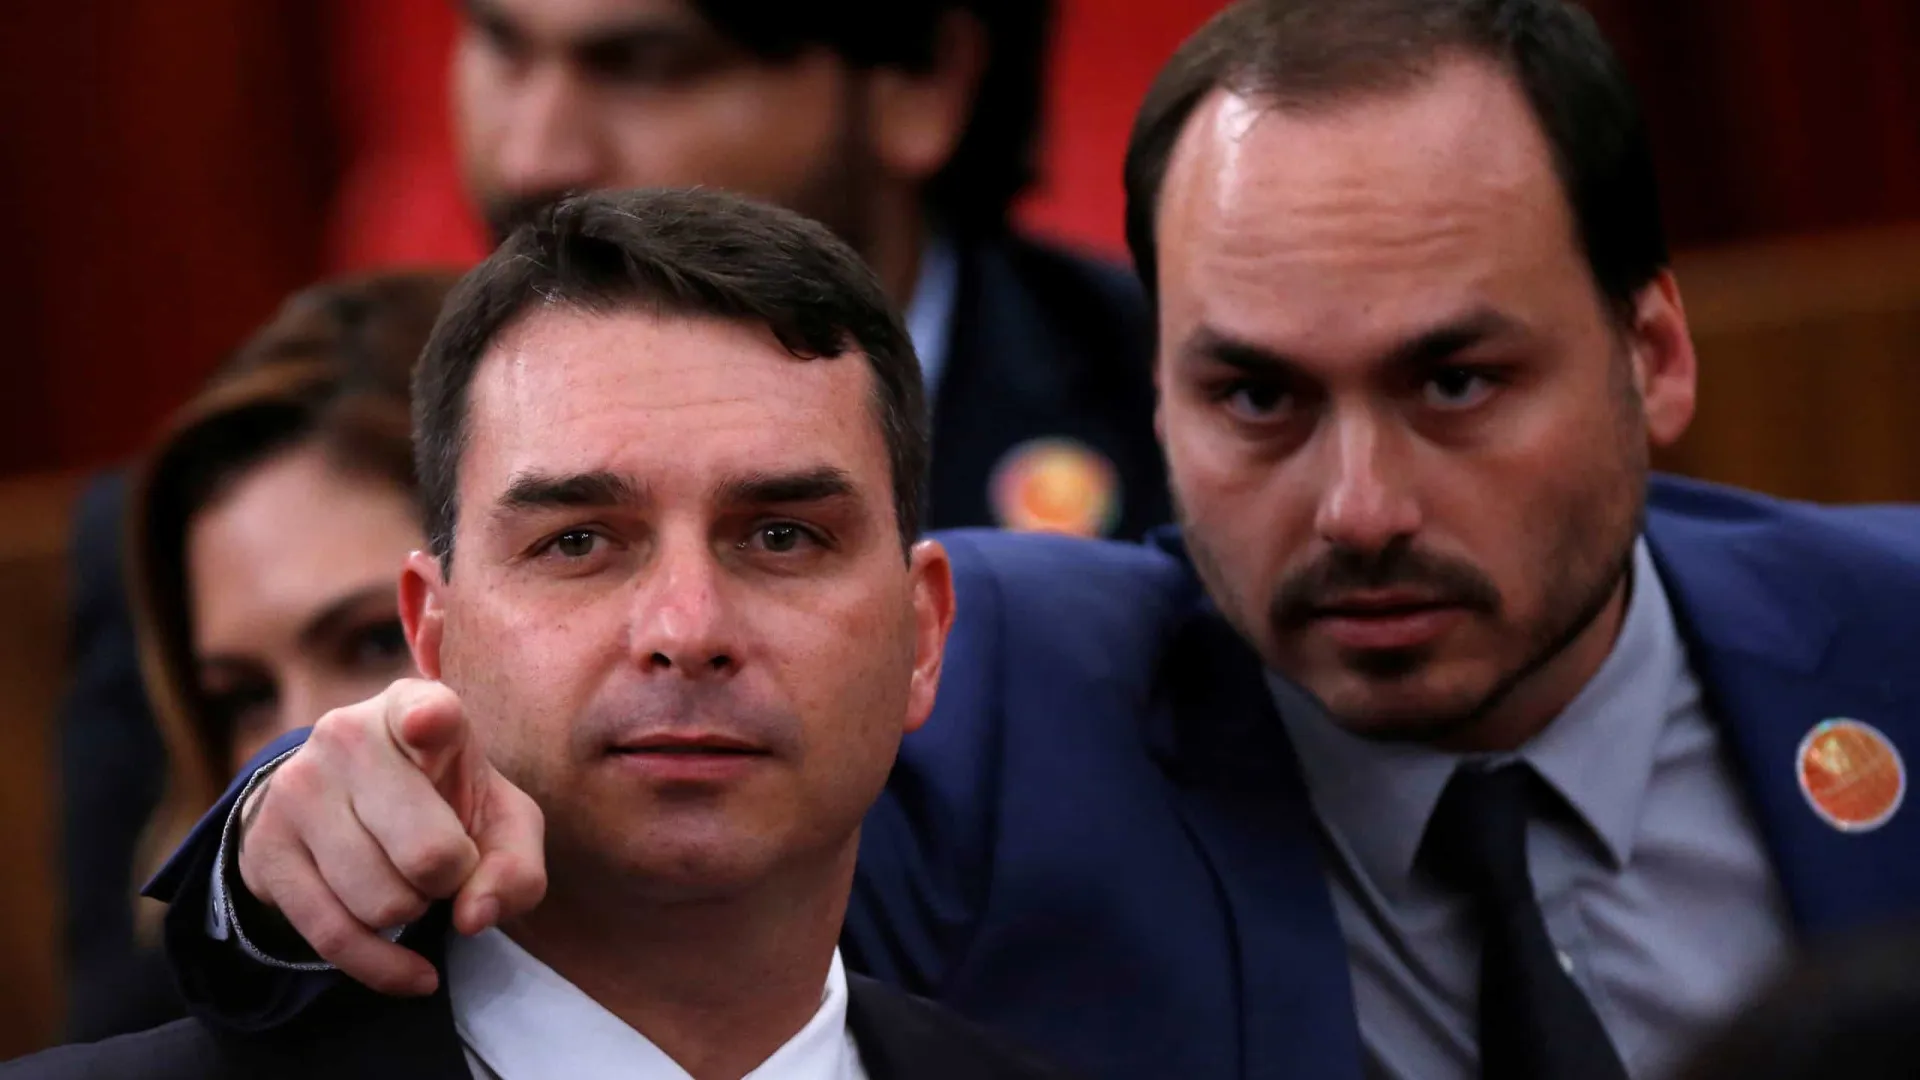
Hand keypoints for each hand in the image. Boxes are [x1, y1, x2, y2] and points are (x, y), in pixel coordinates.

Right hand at [235, 678, 546, 994]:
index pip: (429, 712)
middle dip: (453, 880)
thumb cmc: (445, 804)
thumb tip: (473, 917)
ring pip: (380, 901)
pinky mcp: (265, 848)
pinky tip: (415, 972)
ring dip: (414, 912)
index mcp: (415, 709)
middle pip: (428, 853)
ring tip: (408, 879)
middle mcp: (348, 736)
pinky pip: (334, 936)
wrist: (347, 804)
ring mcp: (298, 790)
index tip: (429, 725)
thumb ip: (516, 864)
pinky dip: (385, 967)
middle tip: (445, 863)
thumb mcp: (500, 820)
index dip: (432, 721)